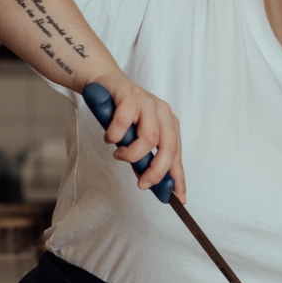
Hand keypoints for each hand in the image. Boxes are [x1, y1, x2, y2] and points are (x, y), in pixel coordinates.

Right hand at [93, 72, 185, 202]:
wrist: (102, 83)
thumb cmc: (120, 114)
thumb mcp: (135, 138)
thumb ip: (144, 158)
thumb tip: (150, 183)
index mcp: (169, 125)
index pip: (177, 156)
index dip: (178, 178)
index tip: (179, 199)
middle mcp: (163, 114)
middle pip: (169, 148)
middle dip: (156, 171)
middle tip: (143, 183)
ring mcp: (148, 103)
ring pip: (149, 138)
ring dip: (131, 154)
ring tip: (119, 154)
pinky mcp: (130, 96)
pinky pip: (124, 124)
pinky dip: (115, 136)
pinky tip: (110, 137)